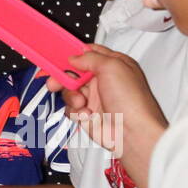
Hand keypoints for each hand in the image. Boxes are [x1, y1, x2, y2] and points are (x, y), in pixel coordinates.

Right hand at [49, 44, 166, 187]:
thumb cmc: (133, 103)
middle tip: (54, 80)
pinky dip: (75, 111)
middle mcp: (103, 80)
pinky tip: (87, 114)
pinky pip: (70, 108)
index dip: (71, 53)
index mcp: (113, 65)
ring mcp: (95, 97)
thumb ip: (90, 57)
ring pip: (69, 90)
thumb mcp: (113, 67)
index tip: (56, 55)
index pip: (87, 53)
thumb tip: (74, 58)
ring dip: (71, 95)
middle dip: (62, 76)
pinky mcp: (88, 114)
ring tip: (81, 102)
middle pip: (73, 71)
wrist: (133, 135)